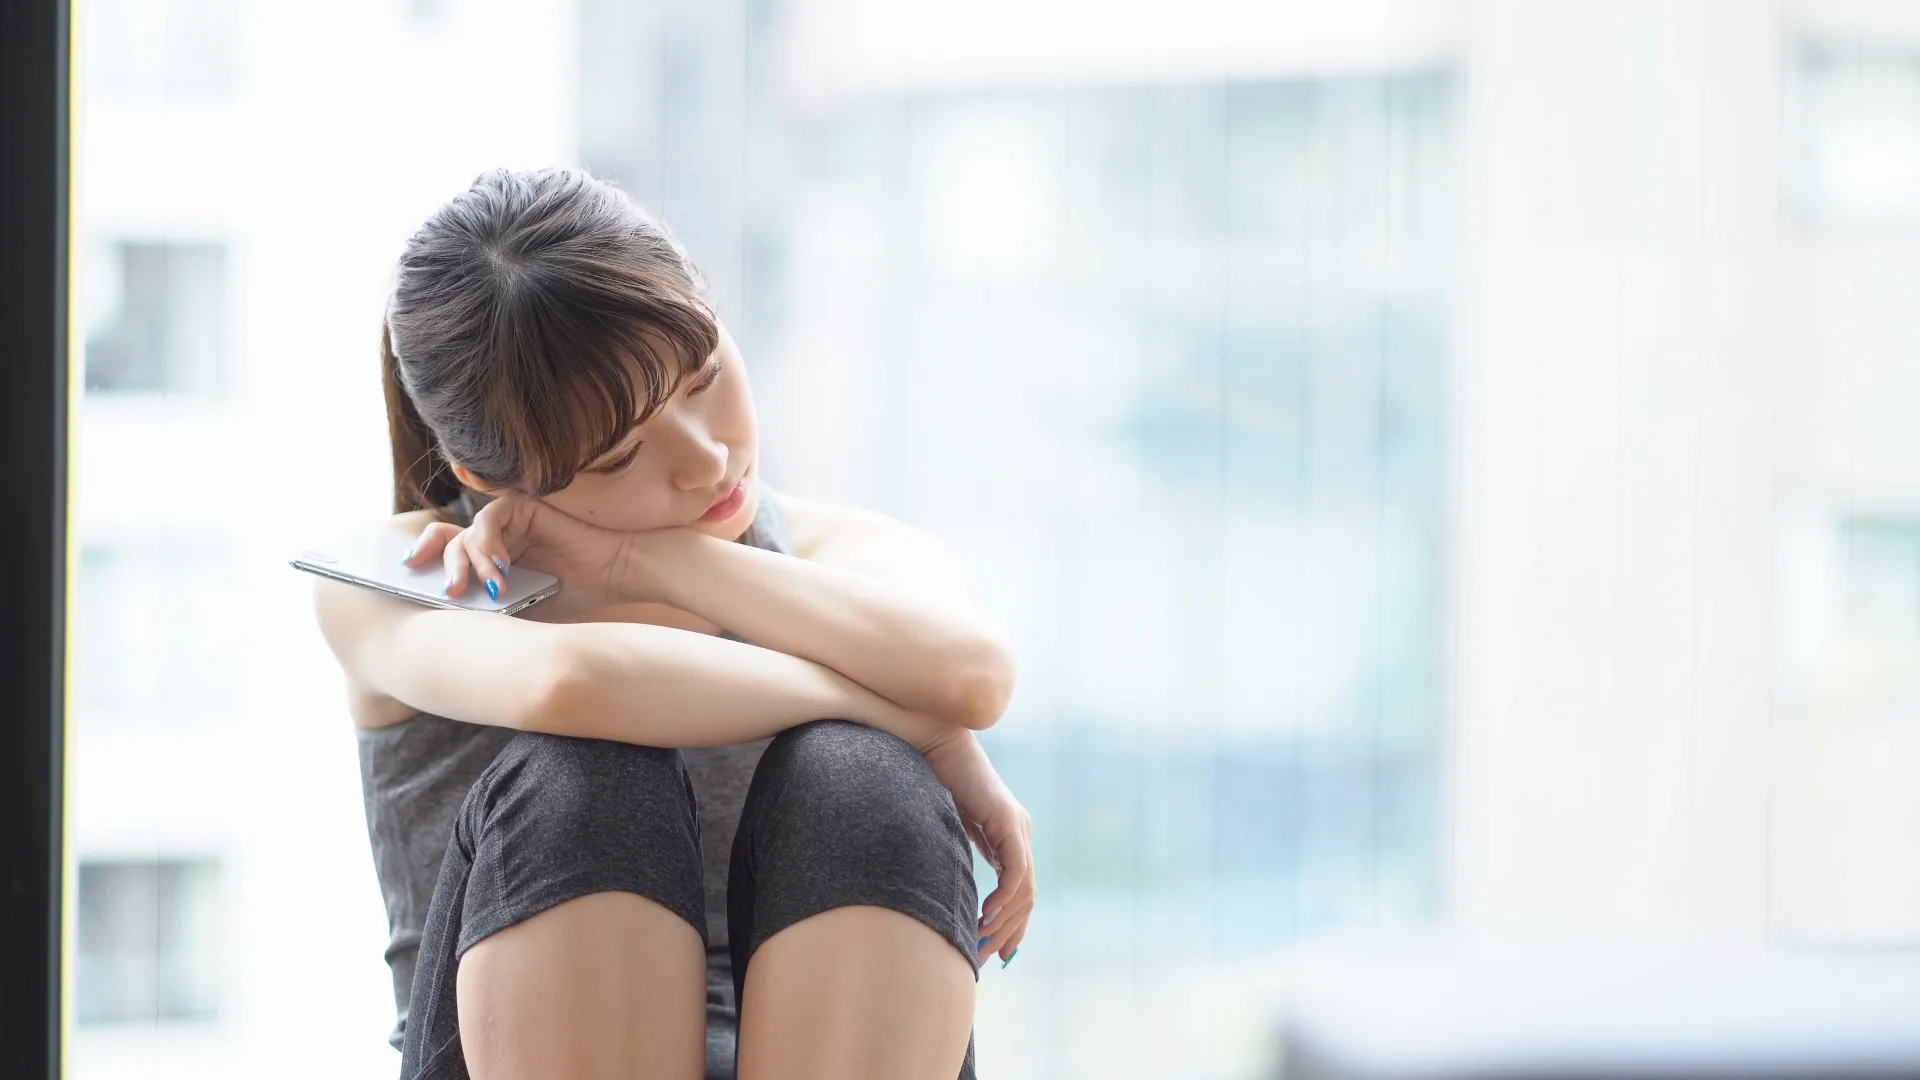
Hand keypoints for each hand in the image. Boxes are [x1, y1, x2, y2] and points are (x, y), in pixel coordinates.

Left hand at [399, 490, 633, 619]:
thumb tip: (441, 626)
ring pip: (466, 534)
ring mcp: (507, 522)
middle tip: (446, 591)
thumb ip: (485, 609)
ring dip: (471, 563)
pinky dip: (489, 544)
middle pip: (446, 541)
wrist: (617, 577)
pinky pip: (490, 519)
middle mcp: (493, 538)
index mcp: (488, 560)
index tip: (405, 579)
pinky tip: (501, 568)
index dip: (423, 563)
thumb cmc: (573, 598)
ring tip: (486, 590)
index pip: (444, 555)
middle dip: (440, 565)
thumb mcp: (519, 611)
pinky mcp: (523, 507)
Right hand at [920, 730, 1033, 966]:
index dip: (1013, 926)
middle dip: (1009, 932)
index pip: (1021, 893)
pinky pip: (1016, 870)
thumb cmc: (933, 785)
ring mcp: (1019, 827)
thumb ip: (959, 859)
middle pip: (1027, 897)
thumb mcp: (950, 833)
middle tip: (987, 956)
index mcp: (1009, 838)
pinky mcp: (1009, 821)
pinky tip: (986, 914)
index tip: (998, 955)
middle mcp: (1021, 834)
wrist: (935, 748)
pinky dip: (1004, 896)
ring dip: (1005, 921)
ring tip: (982, 939)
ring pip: (1024, 889)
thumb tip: (954, 894)